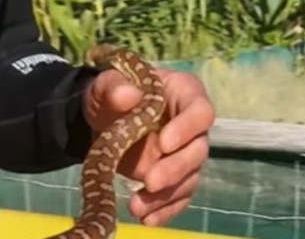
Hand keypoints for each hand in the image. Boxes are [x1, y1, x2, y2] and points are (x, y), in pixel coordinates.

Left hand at [82, 62, 213, 226]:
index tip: (164, 143)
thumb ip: (114, 86)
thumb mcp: (106, 85)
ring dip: (167, 195)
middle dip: (177, 169)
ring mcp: (185, 154)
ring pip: (190, 178)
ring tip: (136, 206)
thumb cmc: (113, 93)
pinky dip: (164, 211)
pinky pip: (178, 197)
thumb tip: (128, 96)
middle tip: (149, 181)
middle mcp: (191, 125)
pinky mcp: (174, 178)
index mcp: (183, 93)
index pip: (200, 111)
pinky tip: (146, 218)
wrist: (103, 118)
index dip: (187, 128)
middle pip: (199, 150)